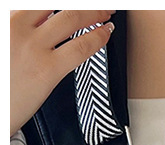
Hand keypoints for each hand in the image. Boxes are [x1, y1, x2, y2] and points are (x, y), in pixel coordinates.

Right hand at [11, 10, 115, 137]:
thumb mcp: (3, 39)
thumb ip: (19, 27)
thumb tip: (41, 23)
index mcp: (5, 16)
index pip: (37, 1)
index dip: (63, 2)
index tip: (77, 3)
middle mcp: (16, 25)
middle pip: (60, 4)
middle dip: (83, 3)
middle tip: (98, 4)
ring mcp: (32, 46)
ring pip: (72, 17)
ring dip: (95, 12)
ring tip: (107, 13)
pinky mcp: (48, 69)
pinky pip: (80, 48)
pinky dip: (98, 37)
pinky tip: (106, 33)